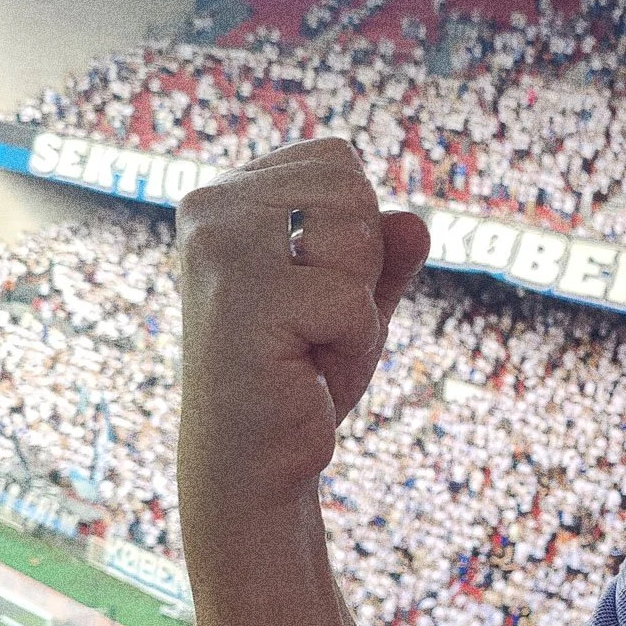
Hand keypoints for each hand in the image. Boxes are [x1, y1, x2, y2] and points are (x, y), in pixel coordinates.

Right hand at [176, 141, 431, 528]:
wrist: (254, 465)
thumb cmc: (299, 379)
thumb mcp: (355, 305)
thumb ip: (386, 258)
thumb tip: (415, 223)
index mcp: (226, 196)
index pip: (337, 160)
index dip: (355, 233)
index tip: (311, 292)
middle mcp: (210, 207)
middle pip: (351, 188)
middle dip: (360, 266)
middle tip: (314, 326)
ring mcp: (218, 247)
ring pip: (355, 231)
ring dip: (357, 306)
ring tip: (308, 346)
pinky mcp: (241, 298)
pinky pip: (351, 301)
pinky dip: (351, 346)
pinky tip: (303, 373)